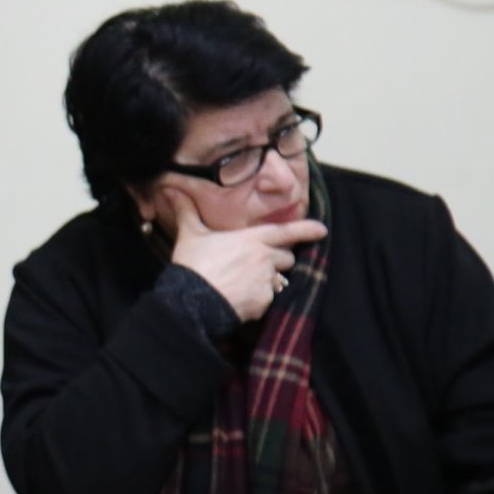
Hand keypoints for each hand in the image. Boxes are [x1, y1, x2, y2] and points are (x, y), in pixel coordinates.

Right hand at [163, 189, 327, 323]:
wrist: (191, 301)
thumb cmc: (194, 265)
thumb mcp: (190, 235)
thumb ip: (187, 212)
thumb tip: (170, 190)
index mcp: (253, 239)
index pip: (287, 231)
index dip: (307, 229)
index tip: (323, 230)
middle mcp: (265, 259)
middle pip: (286, 258)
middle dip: (277, 260)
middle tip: (257, 264)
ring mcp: (266, 282)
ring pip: (279, 279)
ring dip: (269, 280)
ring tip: (247, 283)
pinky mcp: (263, 303)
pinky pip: (268, 299)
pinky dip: (258, 299)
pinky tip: (240, 298)